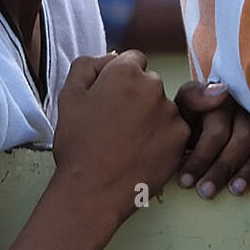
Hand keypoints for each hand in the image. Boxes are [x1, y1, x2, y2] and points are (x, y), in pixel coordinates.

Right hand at [52, 51, 190, 223]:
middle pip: (149, 82)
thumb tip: (111, 56)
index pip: (133, 60)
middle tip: (116, 124)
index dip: (120, 79)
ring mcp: (170, 113)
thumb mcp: (68, 97)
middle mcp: (153, 86)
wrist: (92, 192)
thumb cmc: (77, 145)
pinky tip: (141, 152)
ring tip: (127, 142)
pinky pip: (174, 129)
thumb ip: (88, 66)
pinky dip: (162, 138)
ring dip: (150, 117)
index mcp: (124, 73)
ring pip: (163, 106)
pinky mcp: (181, 138)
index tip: (111, 100)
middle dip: (137, 96)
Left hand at [172, 81, 249, 199]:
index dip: (202, 157)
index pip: (217, 131)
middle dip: (223, 168)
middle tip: (206, 192)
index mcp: (221, 100)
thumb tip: (222, 91)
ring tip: (235, 191)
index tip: (186, 181)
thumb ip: (194, 97)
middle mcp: (246, 106)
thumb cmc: (197, 112)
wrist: (210, 108)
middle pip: (243, 138)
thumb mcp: (186, 103)